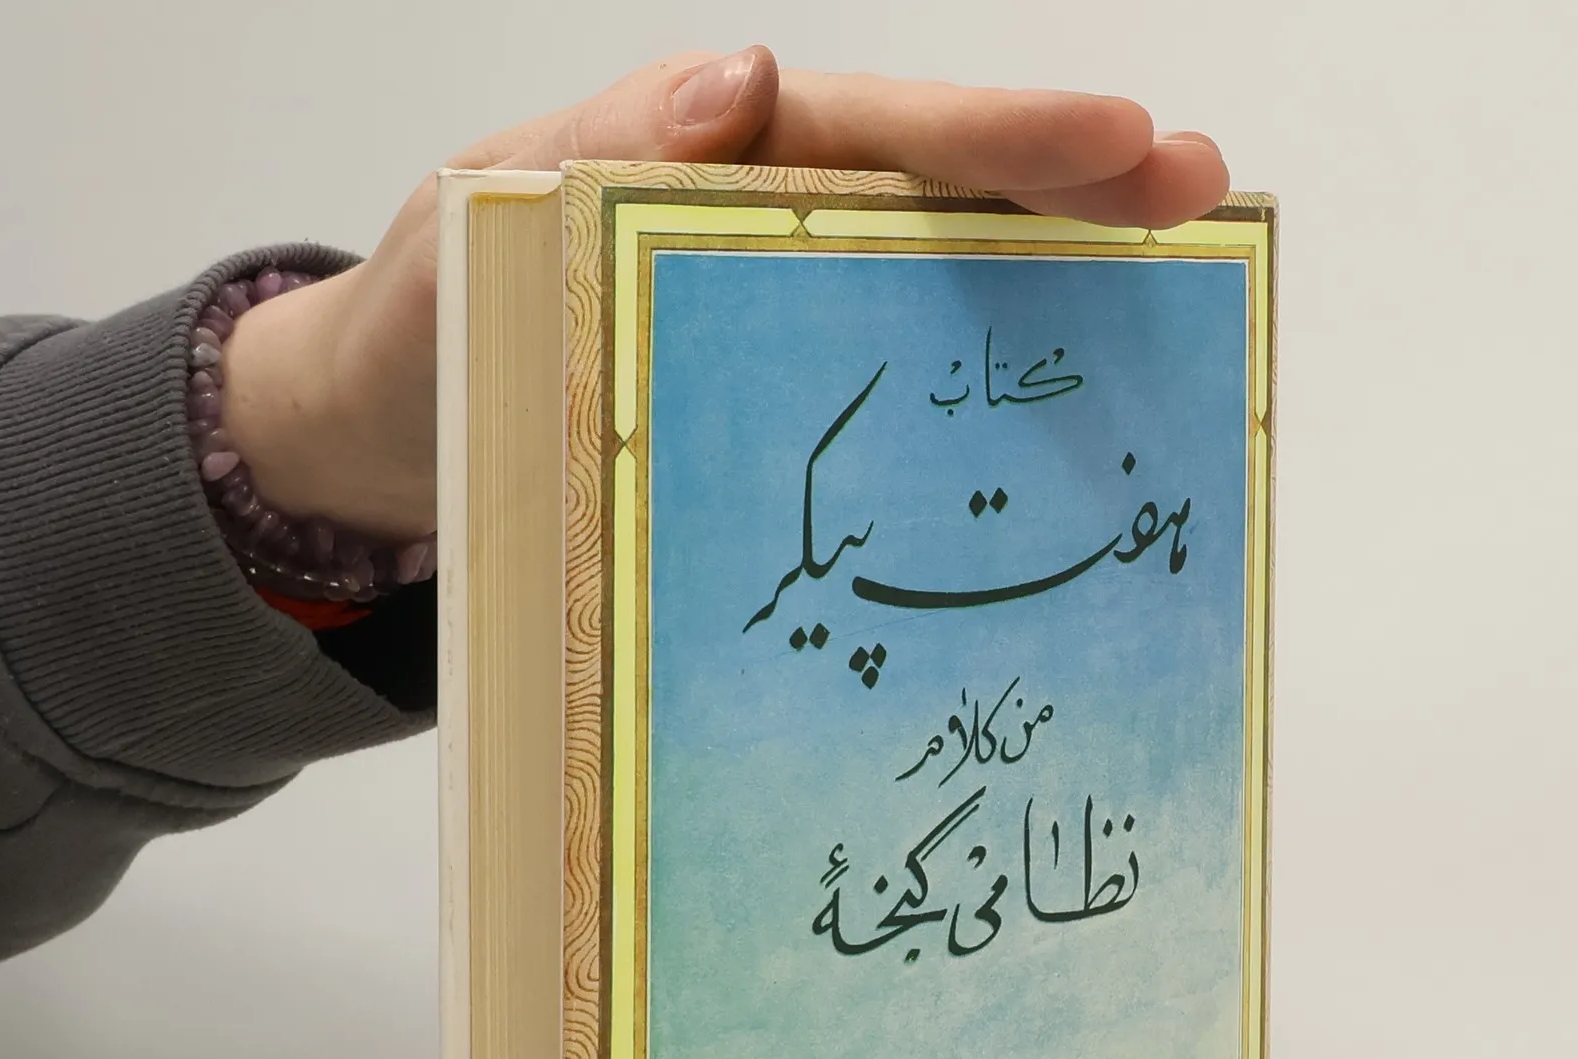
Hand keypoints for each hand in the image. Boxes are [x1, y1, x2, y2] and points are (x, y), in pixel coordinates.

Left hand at [223, 49, 1228, 540]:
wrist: (381, 454)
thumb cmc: (418, 328)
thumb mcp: (474, 217)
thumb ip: (588, 151)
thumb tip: (742, 86)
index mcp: (704, 165)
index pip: (869, 131)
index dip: (992, 138)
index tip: (1116, 141)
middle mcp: (763, 240)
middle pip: (935, 198)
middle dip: (1068, 188)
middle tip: (1196, 191)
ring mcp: (778, 334)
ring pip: (932, 294)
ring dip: (1045, 294)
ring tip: (1172, 291)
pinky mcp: (771, 424)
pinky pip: (884, 408)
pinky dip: (966, 417)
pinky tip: (1047, 441)